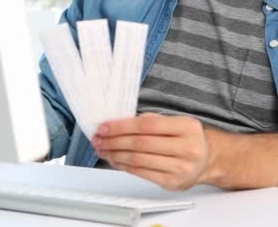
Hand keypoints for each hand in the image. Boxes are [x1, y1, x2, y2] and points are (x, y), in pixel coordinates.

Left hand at [92, 113, 210, 189]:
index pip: (147, 126)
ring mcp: (180, 168)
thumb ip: (149, 121)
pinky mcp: (172, 183)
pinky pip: (141, 173)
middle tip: (98, 139)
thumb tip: (116, 124)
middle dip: (113, 141)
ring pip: (138, 160)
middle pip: (140, 144)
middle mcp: (187, 148)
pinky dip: (123, 166)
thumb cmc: (185, 138)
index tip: (104, 127)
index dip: (121, 127)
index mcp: (187, 127)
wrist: (207, 160)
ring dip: (114, 154)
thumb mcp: (174, 122)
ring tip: (102, 149)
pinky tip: (114, 160)